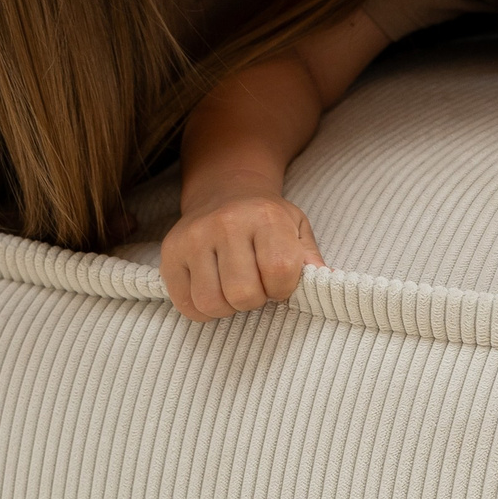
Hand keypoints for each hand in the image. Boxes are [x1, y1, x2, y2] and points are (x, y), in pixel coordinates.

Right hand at [160, 192, 323, 321]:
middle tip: (256, 286)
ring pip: (212, 303)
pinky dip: (203, 309)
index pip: (280, 272)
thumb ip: (310, 258)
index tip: (280, 282)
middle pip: (243, 294)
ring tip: (234, 288)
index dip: (283, 289)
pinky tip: (213, 288)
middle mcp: (226, 223)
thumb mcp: (297, 228)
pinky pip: (186, 305)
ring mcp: (194, 237)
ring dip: (228, 307)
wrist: (226, 189)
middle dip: (255, 300)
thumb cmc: (266, 218)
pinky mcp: (170, 253)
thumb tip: (327, 282)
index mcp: (265, 216)